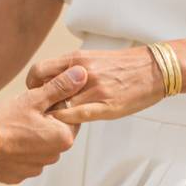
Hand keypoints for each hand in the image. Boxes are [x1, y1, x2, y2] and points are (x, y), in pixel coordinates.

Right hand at [0, 65, 86, 182]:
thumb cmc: (5, 123)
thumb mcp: (33, 99)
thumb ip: (59, 87)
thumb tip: (81, 75)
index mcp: (63, 137)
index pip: (71, 115)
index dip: (56, 103)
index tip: (40, 98)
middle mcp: (54, 156)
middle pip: (56, 130)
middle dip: (44, 118)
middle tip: (24, 110)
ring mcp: (37, 167)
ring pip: (40, 143)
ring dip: (32, 134)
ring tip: (12, 124)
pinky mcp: (21, 174)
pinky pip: (26, 156)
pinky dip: (19, 147)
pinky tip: (7, 139)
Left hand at [26, 47, 163, 125]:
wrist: (153, 69)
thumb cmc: (123, 65)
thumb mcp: (93, 58)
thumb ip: (72, 69)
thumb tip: (54, 80)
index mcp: (77, 59)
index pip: (40, 70)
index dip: (31, 84)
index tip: (33, 94)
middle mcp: (82, 72)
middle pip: (44, 88)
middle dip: (37, 102)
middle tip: (38, 111)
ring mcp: (93, 89)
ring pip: (59, 105)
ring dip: (51, 115)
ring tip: (47, 123)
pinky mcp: (106, 106)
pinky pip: (78, 116)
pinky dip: (67, 121)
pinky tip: (65, 127)